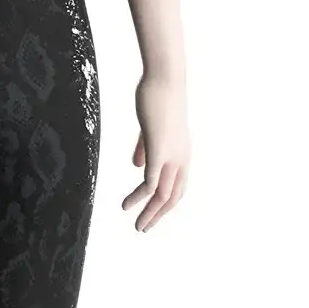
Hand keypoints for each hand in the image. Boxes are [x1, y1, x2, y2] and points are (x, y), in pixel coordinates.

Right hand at [121, 74, 188, 232]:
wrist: (164, 78)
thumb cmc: (158, 96)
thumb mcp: (152, 128)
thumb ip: (145, 148)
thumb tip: (136, 166)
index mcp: (182, 153)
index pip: (178, 187)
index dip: (164, 204)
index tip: (149, 214)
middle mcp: (181, 158)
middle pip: (173, 196)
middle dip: (158, 215)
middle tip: (142, 228)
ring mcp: (172, 155)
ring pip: (162, 195)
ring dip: (149, 212)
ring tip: (136, 225)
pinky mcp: (159, 150)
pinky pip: (149, 182)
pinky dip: (138, 197)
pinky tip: (126, 205)